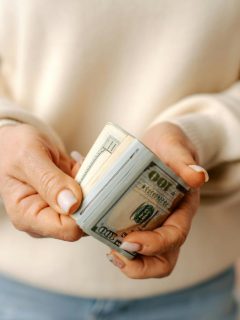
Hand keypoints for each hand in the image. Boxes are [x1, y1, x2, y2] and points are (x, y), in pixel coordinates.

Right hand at [0, 124, 82, 240]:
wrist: (14, 139)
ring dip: (91, 184)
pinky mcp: (68, 199)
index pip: (67, 229)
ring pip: (89, 208)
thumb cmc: (14, 146)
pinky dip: (89, 178)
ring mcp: (57, 209)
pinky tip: (77, 163)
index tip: (90, 187)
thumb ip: (50, 181)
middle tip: (83, 170)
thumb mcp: (29, 157)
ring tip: (77, 163)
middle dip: (90, 196)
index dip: (84, 211)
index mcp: (27, 216)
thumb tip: (72, 205)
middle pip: (82, 221)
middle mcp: (44, 218)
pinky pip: (89, 195)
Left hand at [107, 122, 207, 277]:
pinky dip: (115, 244)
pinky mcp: (135, 220)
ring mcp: (152, 224)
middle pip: (162, 260)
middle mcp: (169, 222)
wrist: (158, 145)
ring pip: (146, 258)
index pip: (174, 236)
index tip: (130, 241)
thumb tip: (198, 176)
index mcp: (182, 208)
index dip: (154, 244)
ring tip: (108, 251)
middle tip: (115, 254)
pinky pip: (128, 241)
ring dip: (127, 261)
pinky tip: (99, 233)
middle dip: (140, 266)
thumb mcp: (175, 146)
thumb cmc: (169, 146)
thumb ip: (184, 159)